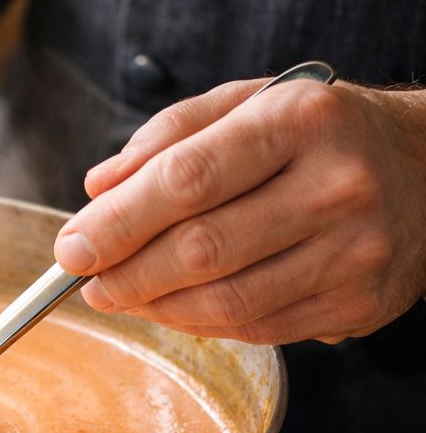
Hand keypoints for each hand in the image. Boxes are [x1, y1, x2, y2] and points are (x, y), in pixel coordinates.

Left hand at [54, 78, 425, 343]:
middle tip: (88, 280)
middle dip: (126, 274)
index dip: (117, 223)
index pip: (186, 181)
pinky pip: (256, 329)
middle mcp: (336, 185)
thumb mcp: (248, 103)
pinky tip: (175, 307)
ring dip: (155, 306)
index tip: (72, 247)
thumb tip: (98, 188)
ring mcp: (354, 251)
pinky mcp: (359, 302)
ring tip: (122, 294)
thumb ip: (168, 136)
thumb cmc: (318, 135)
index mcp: (300, 121)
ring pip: (224, 301)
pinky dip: (200, 323)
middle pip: (200, 250)